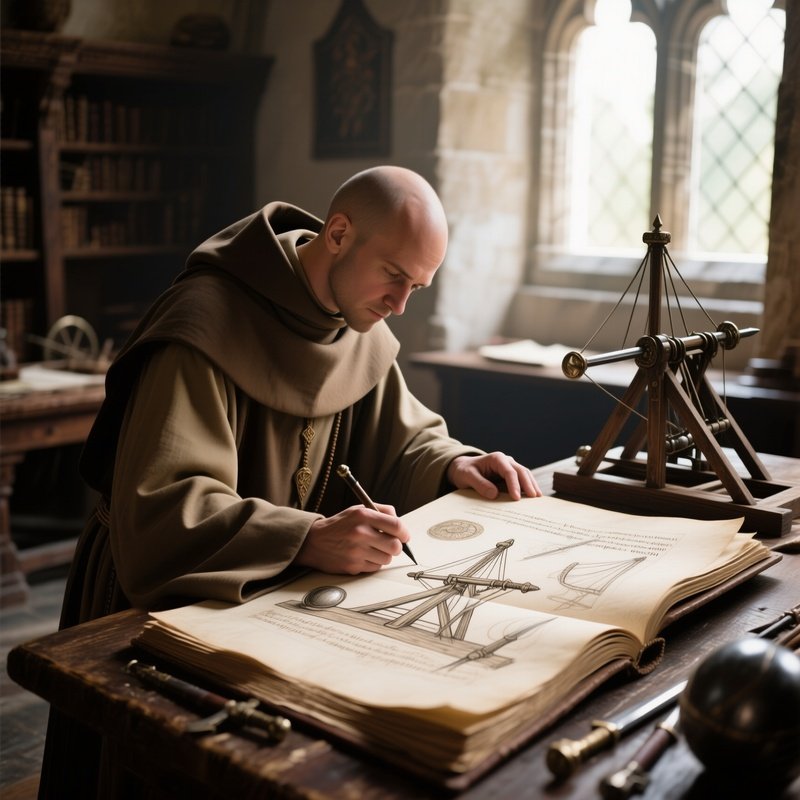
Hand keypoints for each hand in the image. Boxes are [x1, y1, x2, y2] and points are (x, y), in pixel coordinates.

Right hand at [294, 504, 411, 574]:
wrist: (313, 541)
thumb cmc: (339, 525)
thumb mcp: (357, 510)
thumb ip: (381, 511)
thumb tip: (400, 523)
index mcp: (363, 515)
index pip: (396, 525)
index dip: (404, 533)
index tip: (404, 536)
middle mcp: (360, 533)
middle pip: (395, 546)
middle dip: (396, 547)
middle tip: (391, 545)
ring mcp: (356, 551)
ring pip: (387, 559)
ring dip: (384, 555)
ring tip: (373, 549)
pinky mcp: (353, 566)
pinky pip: (375, 568)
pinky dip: (374, 563)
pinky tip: (364, 556)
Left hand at [446, 452, 541, 499]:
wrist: (463, 468)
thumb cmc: (465, 471)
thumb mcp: (467, 476)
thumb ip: (480, 484)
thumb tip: (494, 495)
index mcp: (496, 458)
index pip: (509, 472)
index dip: (514, 485)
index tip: (516, 498)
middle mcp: (506, 461)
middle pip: (521, 471)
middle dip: (528, 484)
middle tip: (533, 498)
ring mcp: (510, 467)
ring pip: (525, 474)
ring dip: (532, 485)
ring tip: (537, 498)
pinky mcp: (511, 475)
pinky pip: (522, 479)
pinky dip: (528, 487)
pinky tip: (532, 497)